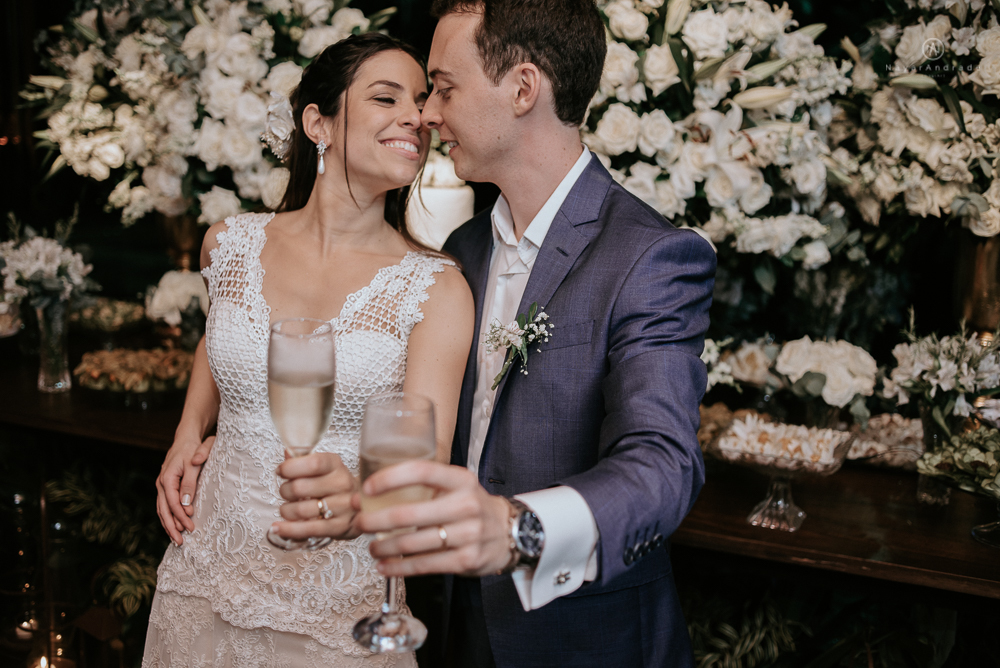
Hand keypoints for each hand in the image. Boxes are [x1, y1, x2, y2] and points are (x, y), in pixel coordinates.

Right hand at [155, 434, 213, 544]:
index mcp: (167, 478)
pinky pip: (164, 506)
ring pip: (162, 510)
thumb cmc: (192, 449)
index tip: (190, 527)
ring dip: (168, 525)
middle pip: (163, 510)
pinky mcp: (165, 487)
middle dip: (172, 527)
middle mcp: (161, 483)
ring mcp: (162, 486)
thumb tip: (186, 504)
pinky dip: (168, 518)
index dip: (181, 516)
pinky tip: (173, 528)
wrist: (186, 439)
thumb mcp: (194, 464)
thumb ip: (190, 483)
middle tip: (181, 541)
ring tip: (177, 540)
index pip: (172, 502)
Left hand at [271, 452, 360, 540]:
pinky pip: (308, 529)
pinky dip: (288, 529)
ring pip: (301, 510)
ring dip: (286, 510)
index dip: (291, 467)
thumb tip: (287, 452)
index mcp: (336, 465)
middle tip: (287, 492)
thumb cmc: (333, 484)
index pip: (313, 463)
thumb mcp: (322, 467)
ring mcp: (342, 507)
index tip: (281, 471)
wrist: (360, 506)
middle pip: (300, 487)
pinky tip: (277, 528)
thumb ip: (303, 459)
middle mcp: (342, 484)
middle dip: (285, 490)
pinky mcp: (339, 527)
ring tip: (288, 508)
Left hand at [356, 461, 512, 577]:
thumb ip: (422, 488)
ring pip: (413, 543)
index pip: (421, 471)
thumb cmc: (472, 506)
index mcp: (460, 480)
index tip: (368, 488)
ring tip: (372, 548)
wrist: (511, 531)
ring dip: (384, 547)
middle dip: (375, 521)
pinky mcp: (466, 560)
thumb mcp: (456, 486)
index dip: (390, 478)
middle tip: (360, 523)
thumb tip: (369, 495)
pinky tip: (385, 567)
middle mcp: (466, 504)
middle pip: (409, 514)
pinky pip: (424, 565)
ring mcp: (468, 534)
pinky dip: (399, 567)